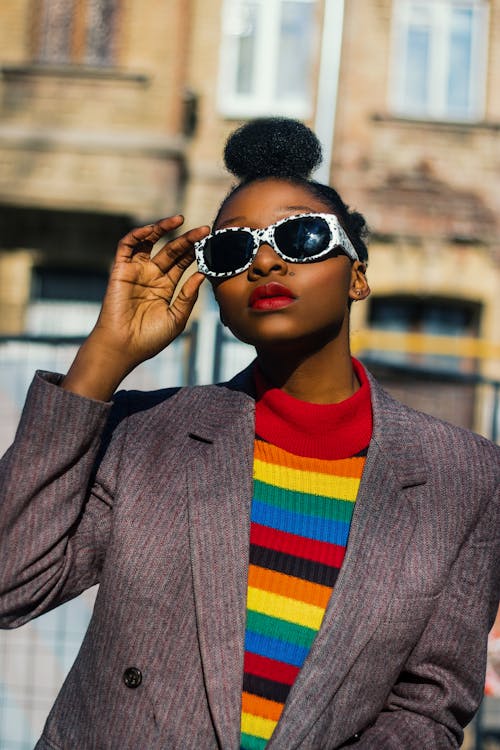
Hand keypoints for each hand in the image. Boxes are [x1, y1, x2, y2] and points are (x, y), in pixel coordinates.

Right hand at [62, 216, 208, 399]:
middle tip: (204, 229)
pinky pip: (127, 246)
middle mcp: (151, 276)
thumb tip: (202, 274)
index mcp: (165, 287)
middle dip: (187, 239)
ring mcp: (136, 271)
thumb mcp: (177, 318)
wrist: (124, 347)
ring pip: (150, 242)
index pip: (182, 263)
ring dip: (163, 228)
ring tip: (180, 220)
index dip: (195, 252)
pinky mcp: (120, 270)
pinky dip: (138, 234)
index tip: (210, 243)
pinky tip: (153, 229)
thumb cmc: (150, 338)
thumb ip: (188, 296)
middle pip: (171, 250)